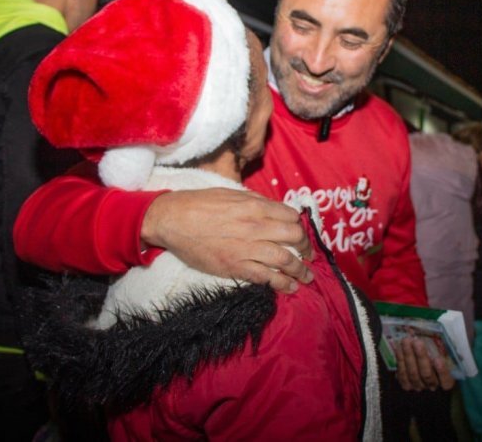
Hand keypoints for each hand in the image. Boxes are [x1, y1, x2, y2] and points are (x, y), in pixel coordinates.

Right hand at [140, 188, 313, 292]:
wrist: (173, 219)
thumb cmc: (200, 204)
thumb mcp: (231, 193)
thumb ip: (255, 201)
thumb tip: (274, 209)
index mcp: (255, 206)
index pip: (291, 216)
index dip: (300, 225)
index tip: (300, 233)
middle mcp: (256, 226)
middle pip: (294, 237)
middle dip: (306, 247)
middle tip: (308, 255)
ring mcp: (247, 248)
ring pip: (286, 260)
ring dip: (301, 270)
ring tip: (307, 276)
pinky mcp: (236, 266)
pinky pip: (266, 277)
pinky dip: (282, 284)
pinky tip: (291, 288)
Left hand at [395, 336, 455, 391]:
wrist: (418, 358)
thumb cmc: (435, 352)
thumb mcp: (441, 349)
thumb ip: (440, 345)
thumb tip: (437, 333)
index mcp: (446, 380)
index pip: (446, 382)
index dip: (442, 372)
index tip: (438, 359)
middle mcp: (432, 385)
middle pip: (427, 375)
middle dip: (421, 357)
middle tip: (417, 342)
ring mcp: (419, 386)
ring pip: (413, 374)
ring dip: (408, 355)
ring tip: (406, 341)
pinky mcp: (407, 384)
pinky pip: (402, 374)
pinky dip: (400, 360)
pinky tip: (399, 348)